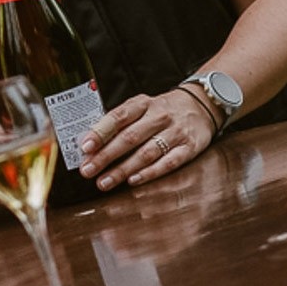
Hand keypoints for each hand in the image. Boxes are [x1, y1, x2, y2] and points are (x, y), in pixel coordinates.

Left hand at [77, 89, 216, 190]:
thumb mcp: (140, 107)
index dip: (100, 132)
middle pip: (129, 138)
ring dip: (122, 170)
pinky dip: (150, 173)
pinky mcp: (190, 148)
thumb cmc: (162, 110)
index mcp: (143, 103)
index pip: (118, 117)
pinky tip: (132, 181)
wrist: (202, 105)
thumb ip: (118, 122)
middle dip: (105, 156)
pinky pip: (168, 163)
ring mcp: (176, 132)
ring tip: (104, 182)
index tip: (85, 147)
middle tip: (87, 170)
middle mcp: (159, 116)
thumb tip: (89, 141)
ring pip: (146, 153)